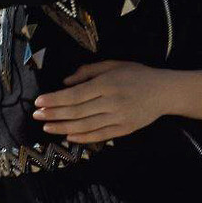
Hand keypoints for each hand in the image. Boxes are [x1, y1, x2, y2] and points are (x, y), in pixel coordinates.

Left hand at [33, 61, 172, 142]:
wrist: (165, 92)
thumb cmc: (137, 75)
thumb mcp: (113, 65)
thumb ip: (88, 72)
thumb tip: (65, 82)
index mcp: (107, 84)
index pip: (75, 95)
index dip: (55, 100)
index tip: (38, 102)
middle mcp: (111, 102)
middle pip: (76, 112)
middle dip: (53, 114)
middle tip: (36, 116)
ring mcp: (118, 118)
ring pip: (85, 126)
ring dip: (63, 128)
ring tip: (47, 128)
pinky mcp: (124, 129)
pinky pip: (99, 136)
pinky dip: (82, 137)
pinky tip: (68, 136)